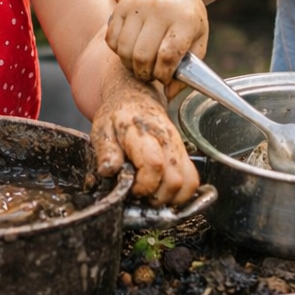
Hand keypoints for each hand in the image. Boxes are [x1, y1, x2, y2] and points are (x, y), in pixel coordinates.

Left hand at [91, 77, 200, 206]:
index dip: (143, 186)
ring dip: (170, 198)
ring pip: (188, 182)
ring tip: (152, 195)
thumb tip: (109, 171)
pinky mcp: (184, 153)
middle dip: (156, 197)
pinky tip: (162, 191)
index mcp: (144, 133)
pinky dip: (181, 193)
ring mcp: (179, 147)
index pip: (154, 165)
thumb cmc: (118, 115)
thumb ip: (106, 151)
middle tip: (140, 196)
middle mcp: (167, 140)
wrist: (135, 97)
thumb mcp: (102, 129)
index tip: (131, 190)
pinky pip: (193, 180)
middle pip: (175, 180)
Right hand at [105, 0, 208, 94]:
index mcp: (184, 18)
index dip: (164, 74)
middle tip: (151, 74)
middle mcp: (159, 9)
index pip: (168, 55)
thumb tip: (169, 94)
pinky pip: (112, 41)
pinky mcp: (120, 8)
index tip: (165, 78)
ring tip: (141, 64)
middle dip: (145, 73)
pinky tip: (132, 49)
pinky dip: (119, 52)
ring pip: (124, 50)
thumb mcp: (198, 39)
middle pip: (142, 55)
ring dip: (130, 65)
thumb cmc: (186, 18)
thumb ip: (188, 68)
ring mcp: (137, 7)